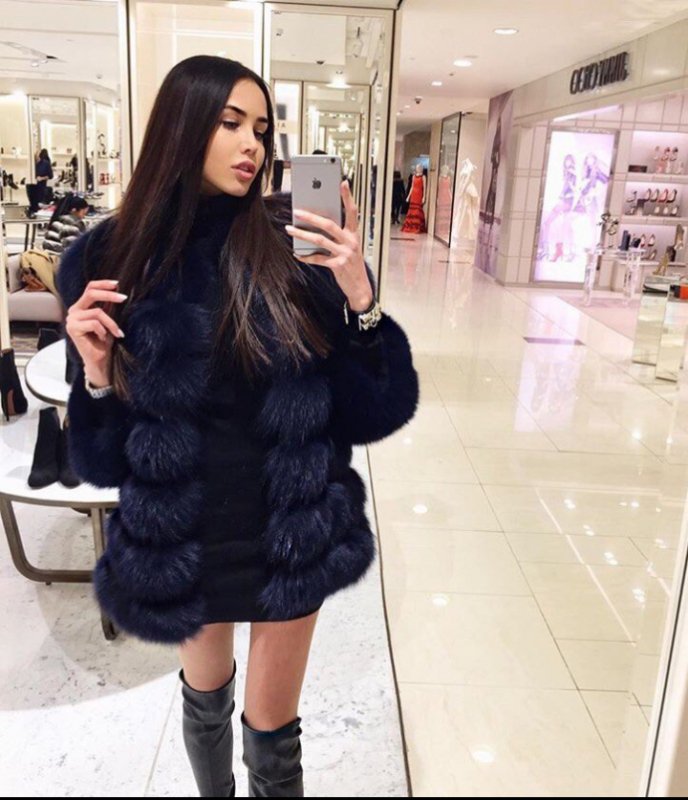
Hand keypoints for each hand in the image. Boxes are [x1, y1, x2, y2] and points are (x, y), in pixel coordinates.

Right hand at [65, 279, 126, 385]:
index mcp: (81, 307)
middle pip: (91, 294)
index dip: (103, 284)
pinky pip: (94, 323)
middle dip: (109, 295)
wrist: (99, 360)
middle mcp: (74, 311)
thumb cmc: (104, 342)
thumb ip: (108, 307)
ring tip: (117, 333)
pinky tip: (103, 338)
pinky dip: (103, 331)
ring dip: (111, 323)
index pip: (90, 288)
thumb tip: (118, 292)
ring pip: (97, 312)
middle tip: (124, 298)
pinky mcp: (73, 328)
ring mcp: (72, 319)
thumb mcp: (108, 320)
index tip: (117, 284)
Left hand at [285, 180, 372, 311]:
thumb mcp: (350, 248)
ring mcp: (344, 254)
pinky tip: (297, 254)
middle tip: (297, 211)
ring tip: (290, 229)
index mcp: (354, 234)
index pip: (352, 212)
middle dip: (311, 217)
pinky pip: (318, 258)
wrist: (360, 288)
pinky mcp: (337, 265)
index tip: (342, 183)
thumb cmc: (352, 265)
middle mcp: (350, 242)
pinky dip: (306, 256)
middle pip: (329, 224)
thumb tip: (318, 225)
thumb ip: (339, 236)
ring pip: (320, 239)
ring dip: (302, 234)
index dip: (348, 197)